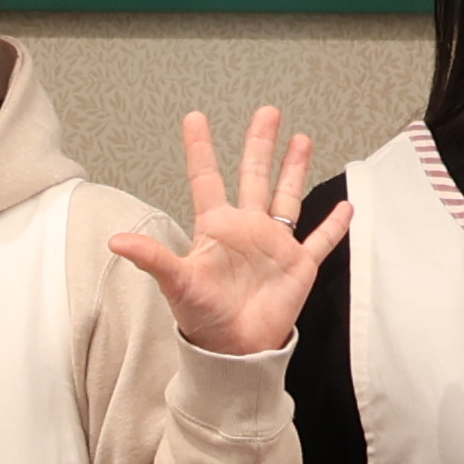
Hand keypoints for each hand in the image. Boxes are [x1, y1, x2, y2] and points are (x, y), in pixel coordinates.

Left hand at [106, 105, 353, 361]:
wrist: (235, 351)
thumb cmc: (203, 319)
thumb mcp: (176, 284)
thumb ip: (152, 258)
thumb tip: (117, 241)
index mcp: (216, 229)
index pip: (207, 178)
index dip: (200, 149)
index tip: (195, 118)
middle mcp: (246, 230)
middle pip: (254, 176)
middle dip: (261, 144)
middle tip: (268, 112)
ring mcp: (274, 245)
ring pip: (288, 197)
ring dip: (294, 169)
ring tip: (302, 138)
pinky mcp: (298, 265)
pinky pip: (320, 240)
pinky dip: (334, 225)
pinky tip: (345, 205)